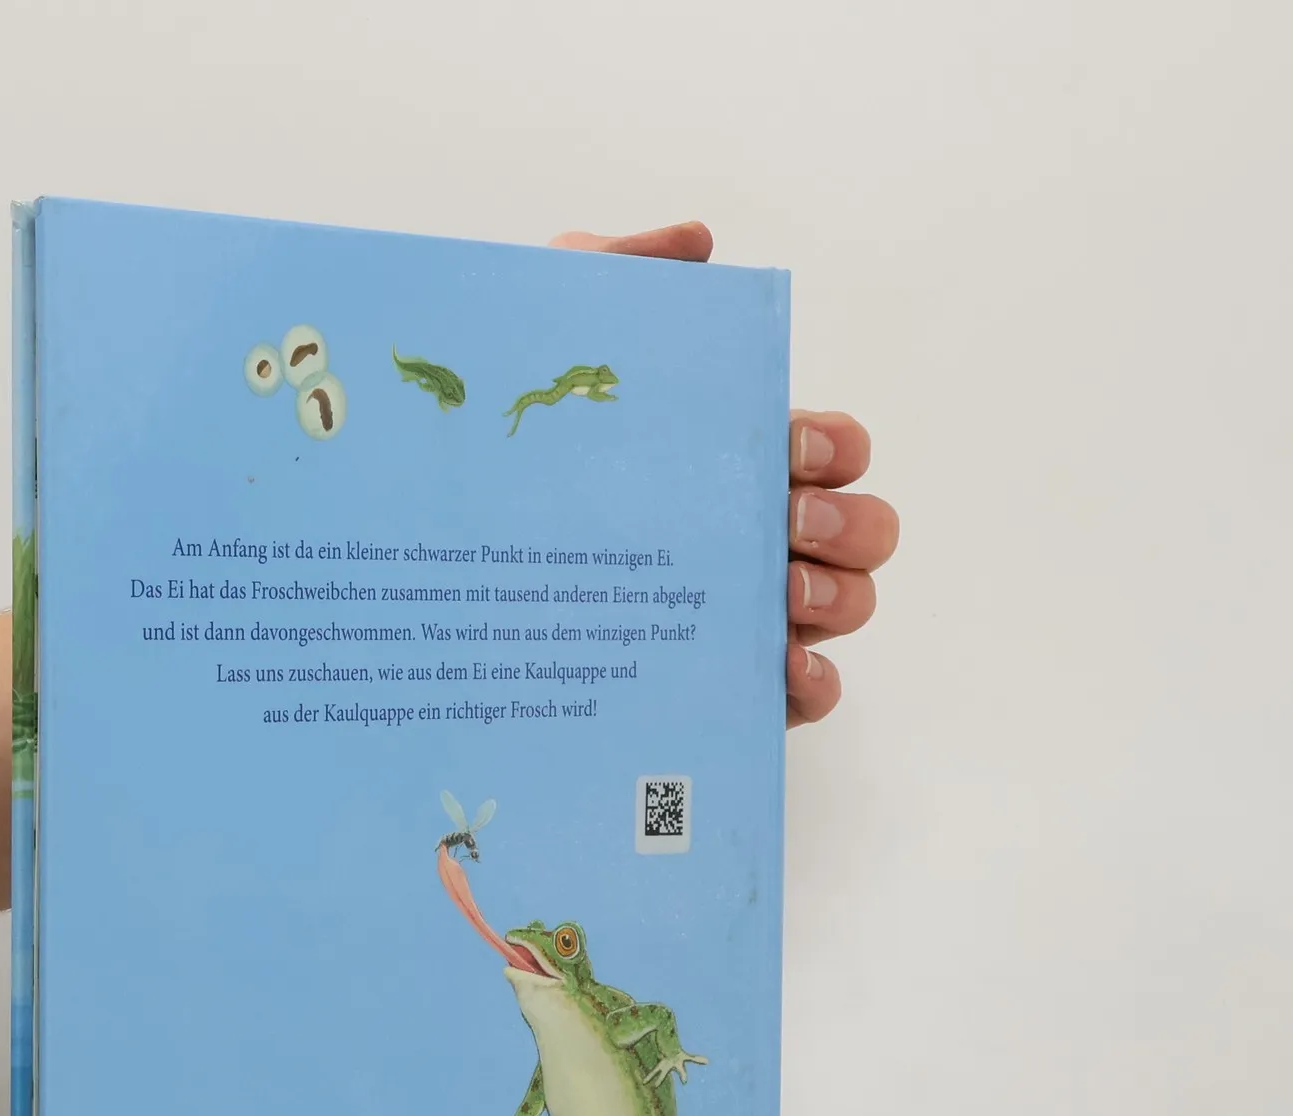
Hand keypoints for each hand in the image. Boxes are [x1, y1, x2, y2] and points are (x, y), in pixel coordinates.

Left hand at [550, 221, 897, 726]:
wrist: (431, 558)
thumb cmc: (504, 445)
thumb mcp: (543, 343)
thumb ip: (613, 274)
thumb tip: (699, 245)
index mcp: (730, 463)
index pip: (831, 450)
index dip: (835, 447)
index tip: (789, 448)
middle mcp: (750, 539)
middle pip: (861, 531)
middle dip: (849, 524)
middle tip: (788, 525)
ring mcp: (742, 617)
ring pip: (847, 607)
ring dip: (837, 599)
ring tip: (779, 596)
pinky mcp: (720, 689)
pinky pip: (804, 694)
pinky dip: (814, 683)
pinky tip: (783, 667)